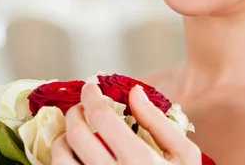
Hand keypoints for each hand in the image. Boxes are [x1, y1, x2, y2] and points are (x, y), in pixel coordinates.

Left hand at [51, 83, 201, 163]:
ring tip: (75, 132)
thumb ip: (158, 122)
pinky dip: (62, 160)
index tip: (91, 87)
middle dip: (75, 112)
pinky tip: (73, 155)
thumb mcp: (183, 154)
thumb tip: (134, 92)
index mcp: (140, 160)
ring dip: (63, 138)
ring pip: (61, 158)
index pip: (102, 118)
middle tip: (82, 107)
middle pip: (76, 134)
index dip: (91, 96)